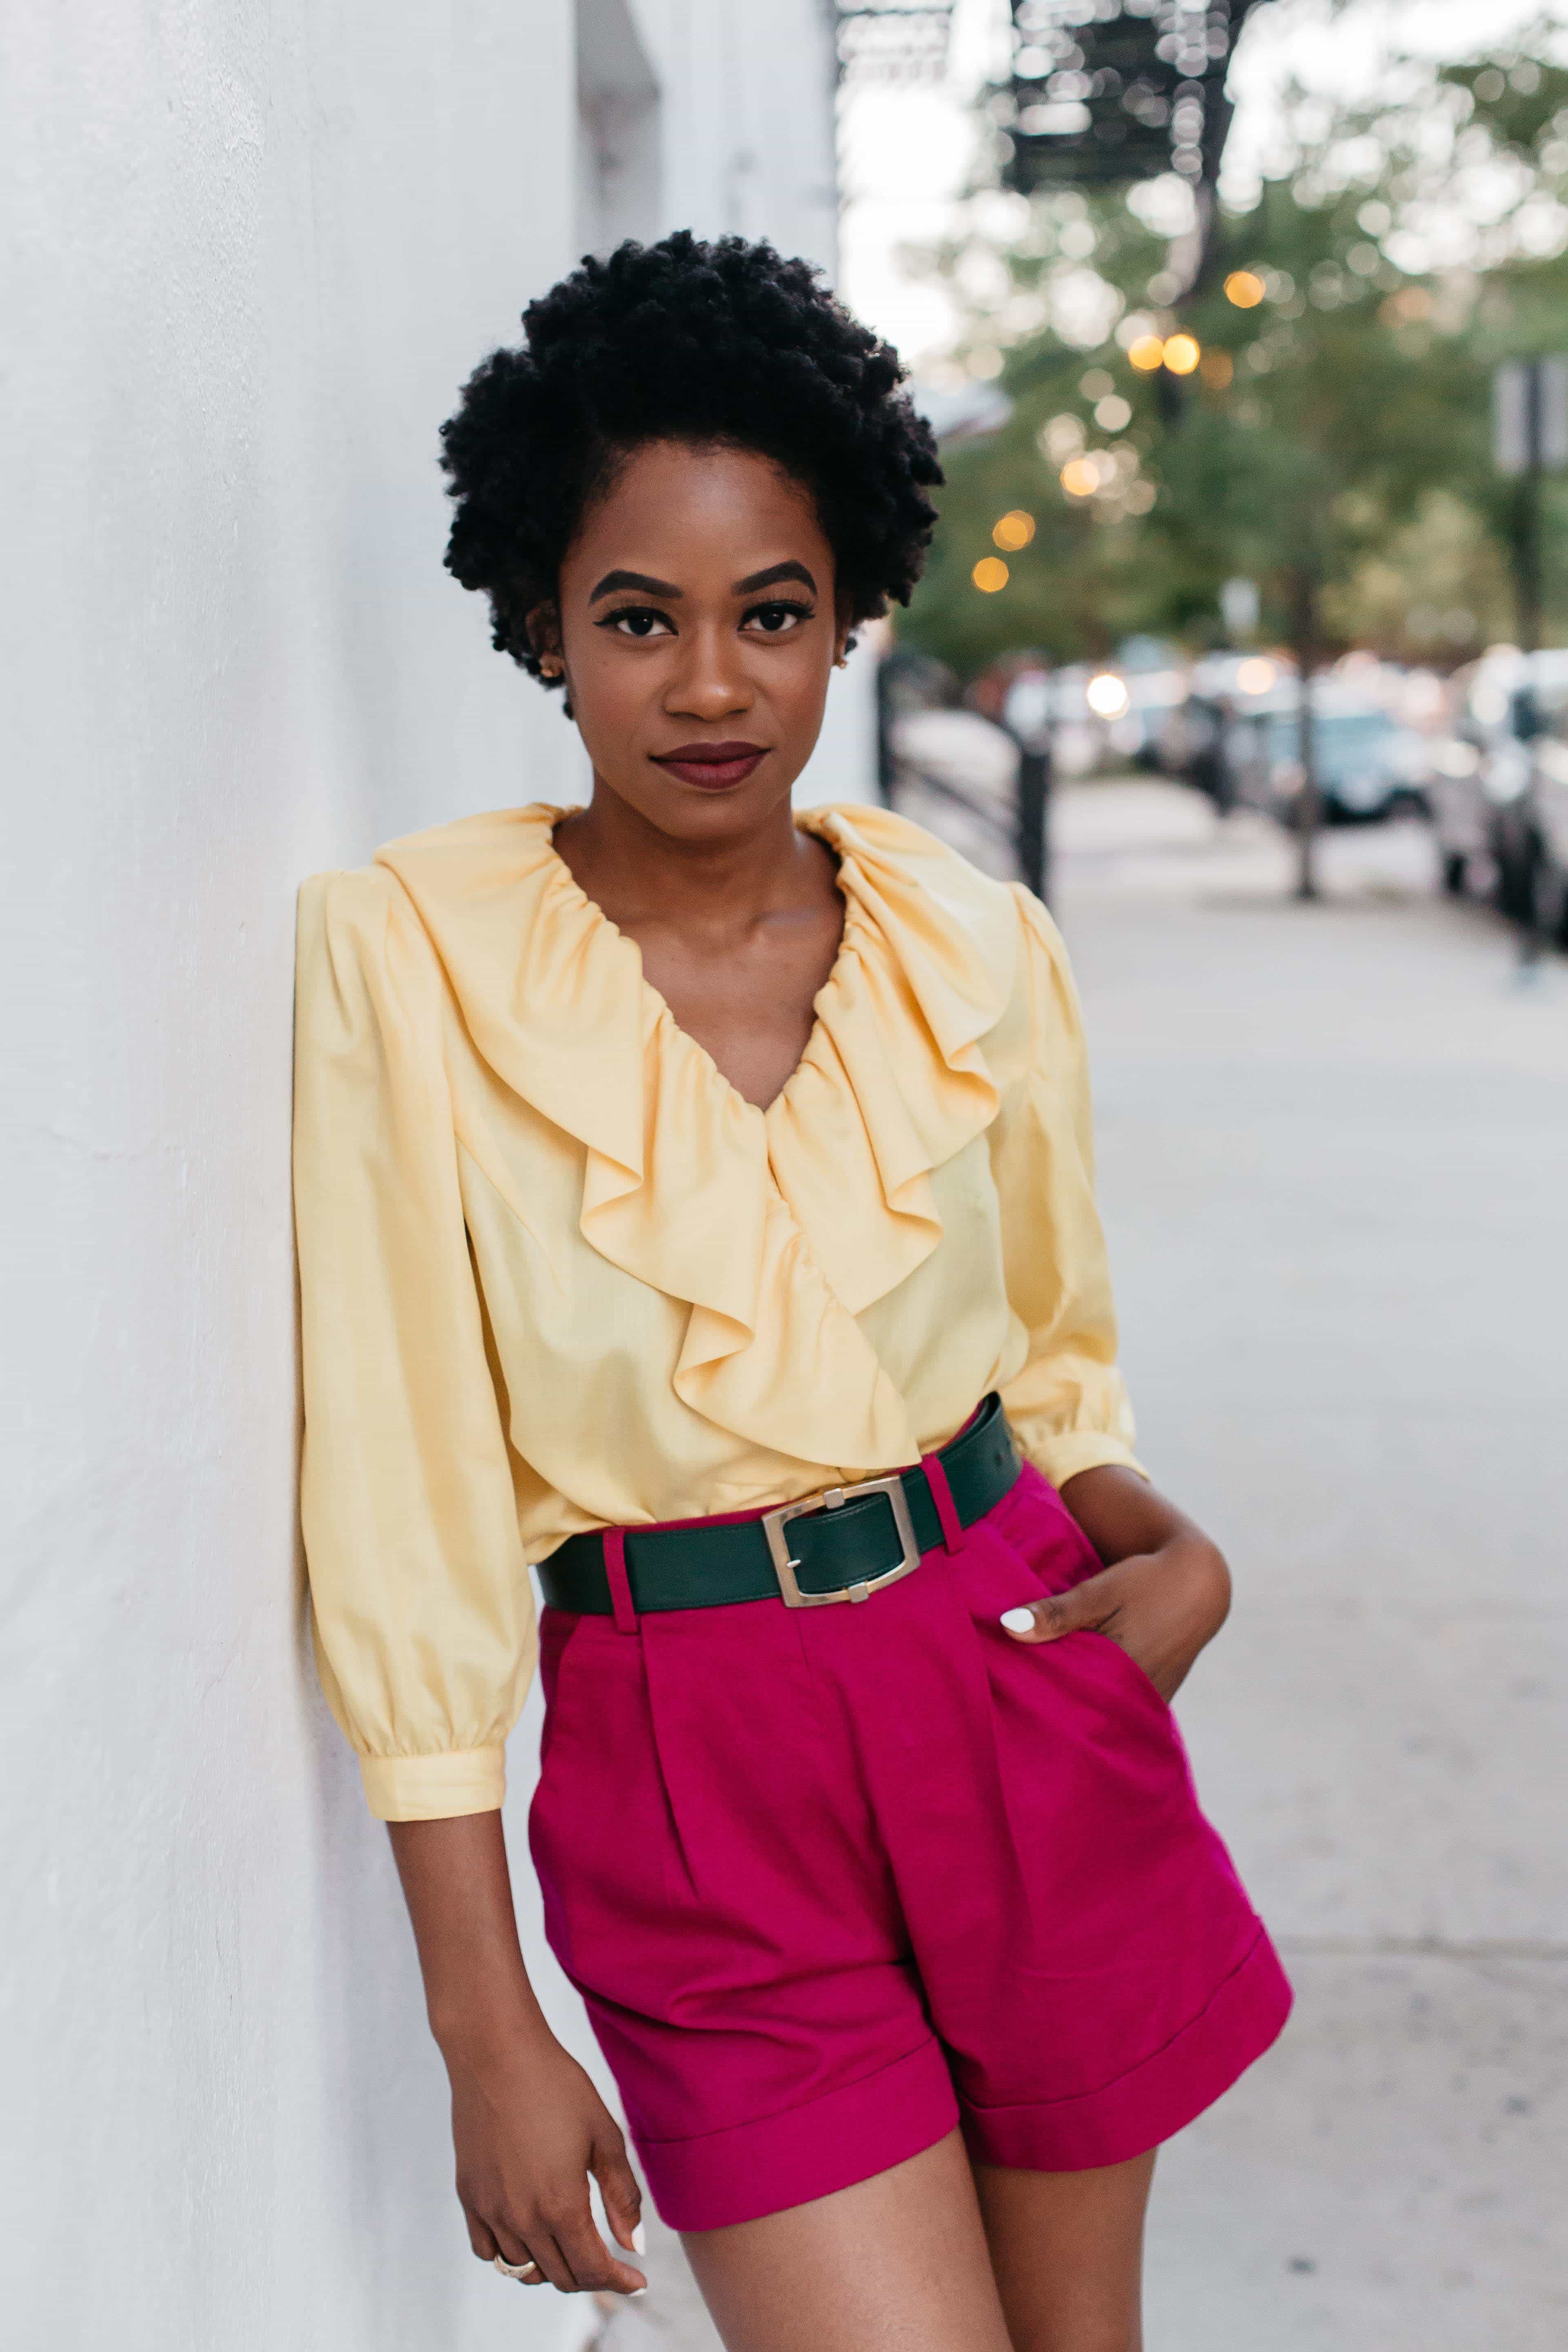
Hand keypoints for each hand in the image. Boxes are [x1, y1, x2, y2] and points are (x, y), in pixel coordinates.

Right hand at [445, 2025, 646, 2296]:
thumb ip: (621, 2196)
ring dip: (553, 2265)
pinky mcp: (469, 2196)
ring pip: (524, 2269)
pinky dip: (512, 2254)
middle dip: (591, 2275)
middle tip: (610, 2259)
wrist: (496, 2053)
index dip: (619, 2282)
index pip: (592, 2270)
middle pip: (560, 2276)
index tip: (637, 2281)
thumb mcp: (604, 2135)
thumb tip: (635, 2245)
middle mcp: (522, 2219)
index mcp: (561, 2206)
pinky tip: (529, 2232)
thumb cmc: (556, 2085)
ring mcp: (490, 2210)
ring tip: (573, 2242)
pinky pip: (489, 2250)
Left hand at [1001, 1533, 1230, 1701]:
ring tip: (1046, 1703)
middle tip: (1022, 1706)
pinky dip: (1104, 1703)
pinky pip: (1125, 1709)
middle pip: (1088, 1714)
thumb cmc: (1146, 1583)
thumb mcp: (1097, 1592)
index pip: (1070, 1706)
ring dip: (1082, 1708)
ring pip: (1107, 1714)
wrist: (1198, 1582)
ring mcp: (1153, 1699)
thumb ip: (1054, 1614)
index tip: (1013, 1704)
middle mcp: (1140, 1694)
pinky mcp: (1160, 1696)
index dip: (1041, 1707)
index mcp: (1122, 1672)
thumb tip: (1007, 1627)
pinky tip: (1081, 1695)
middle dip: (1058, 1712)